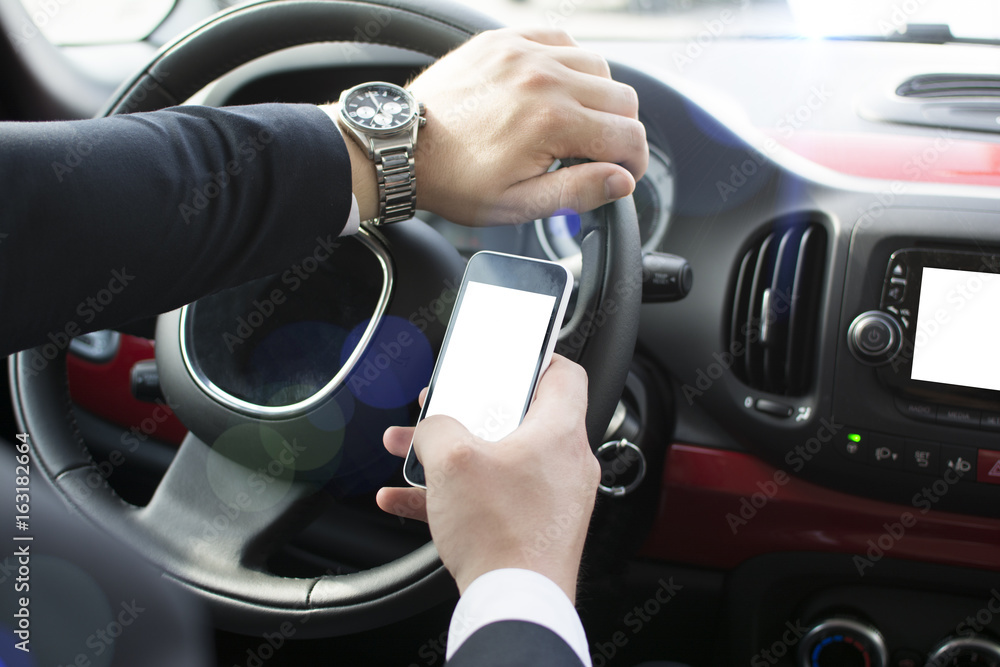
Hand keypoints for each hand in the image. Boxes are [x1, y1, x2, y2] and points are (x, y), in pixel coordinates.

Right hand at [376, 355, 599, 602]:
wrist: (515, 603)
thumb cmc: (502, 532)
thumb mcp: (452, 460)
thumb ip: (437, 428)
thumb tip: (431, 428)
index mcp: (559, 432)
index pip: (564, 374)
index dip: (535, 358)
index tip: (509, 358)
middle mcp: (565, 464)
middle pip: (518, 419)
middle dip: (468, 414)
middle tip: (442, 410)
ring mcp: (554, 500)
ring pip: (498, 461)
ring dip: (452, 455)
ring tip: (412, 455)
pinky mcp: (538, 529)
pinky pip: (493, 498)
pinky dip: (456, 494)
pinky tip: (408, 500)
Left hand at [409, 27, 646, 225]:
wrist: (404, 146)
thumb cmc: (454, 179)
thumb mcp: (517, 204)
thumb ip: (577, 191)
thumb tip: (622, 180)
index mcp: (551, 123)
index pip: (628, 136)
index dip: (633, 163)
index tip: (621, 174)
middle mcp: (544, 78)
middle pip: (623, 98)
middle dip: (620, 131)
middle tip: (597, 153)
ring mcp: (524, 53)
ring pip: (599, 65)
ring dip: (598, 96)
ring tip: (573, 123)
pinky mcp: (505, 40)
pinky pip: (562, 39)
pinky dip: (570, 64)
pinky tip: (555, 89)